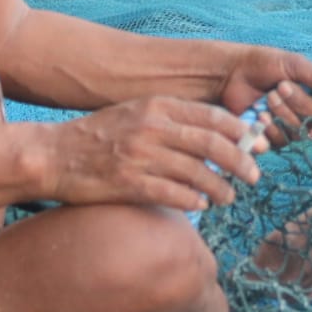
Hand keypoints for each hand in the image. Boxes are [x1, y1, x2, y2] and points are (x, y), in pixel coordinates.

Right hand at [47, 96, 266, 211]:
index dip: (240, 132)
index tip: (257, 145)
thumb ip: (173, 120)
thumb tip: (216, 135)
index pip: (212, 116)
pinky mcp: (129, 183)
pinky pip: (173, 194)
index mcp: (157, 105)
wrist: (54, 155)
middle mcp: (152, 127)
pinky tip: (202, 206)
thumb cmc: (100, 135)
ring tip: (229, 196)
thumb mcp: (137, 113)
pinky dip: (193, 201)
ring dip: (220, 187)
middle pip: (211, 144)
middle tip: (253, 176)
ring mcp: (140, 156)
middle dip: (240, 161)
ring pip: (196, 172)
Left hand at [217, 46, 311, 145]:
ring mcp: (292, 126)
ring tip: (267, 97)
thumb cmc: (262, 64)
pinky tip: (259, 116)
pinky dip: (271, 129)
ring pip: (301, 132)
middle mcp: (310, 111)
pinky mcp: (274, 138)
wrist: (230, 74)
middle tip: (280, 87)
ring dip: (284, 114)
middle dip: (300, 104)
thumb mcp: (291, 63)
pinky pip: (282, 141)